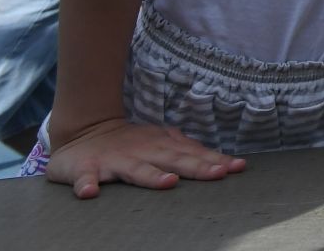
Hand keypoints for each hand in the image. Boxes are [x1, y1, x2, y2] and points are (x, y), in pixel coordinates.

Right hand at [46, 118, 243, 198]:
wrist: (85, 131)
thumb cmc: (132, 143)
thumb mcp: (163, 143)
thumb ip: (188, 152)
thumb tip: (223, 161)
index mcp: (162, 147)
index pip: (194, 154)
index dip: (216, 160)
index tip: (238, 167)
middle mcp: (144, 152)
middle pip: (174, 160)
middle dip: (198, 167)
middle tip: (219, 174)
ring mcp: (115, 160)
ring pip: (136, 170)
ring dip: (152, 176)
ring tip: (169, 183)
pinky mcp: (86, 169)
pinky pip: (85, 178)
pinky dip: (87, 185)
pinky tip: (90, 193)